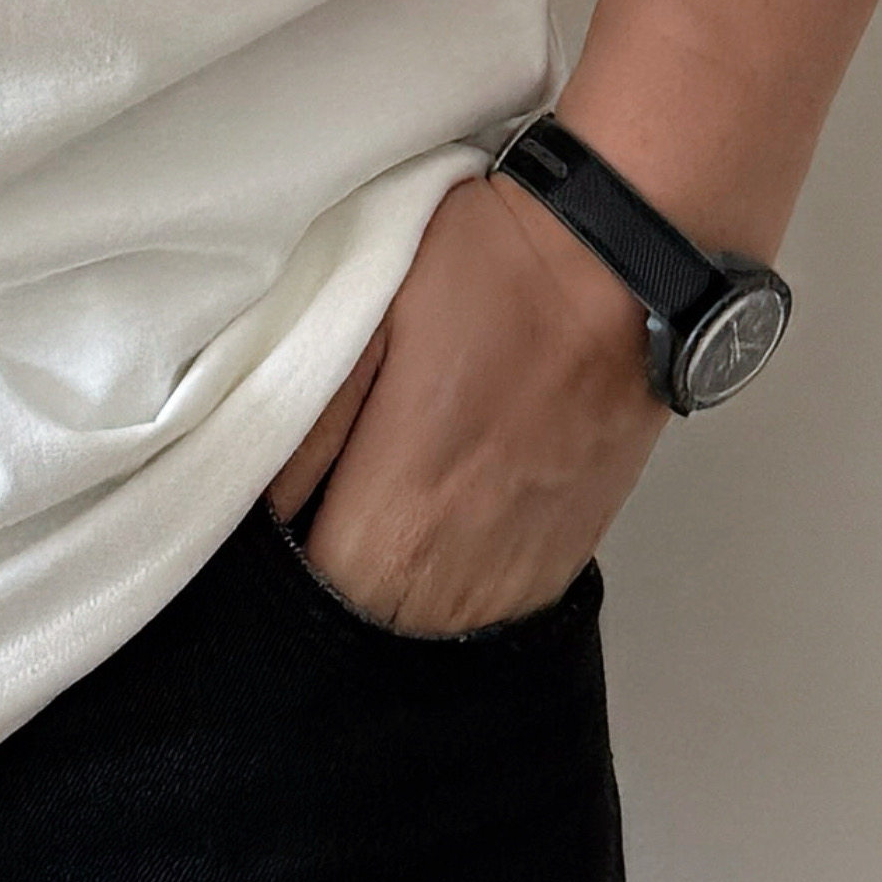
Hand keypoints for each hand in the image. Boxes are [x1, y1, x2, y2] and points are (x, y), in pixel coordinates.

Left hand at [261, 168, 671, 633]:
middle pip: (370, 622)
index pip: (313, 594)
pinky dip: (459, 575)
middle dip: (339, 573)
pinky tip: (451, 509)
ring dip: (400, 580)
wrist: (621, 257)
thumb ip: (306, 429)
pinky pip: (492, 605)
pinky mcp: (568, 557)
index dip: (283, 557)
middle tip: (333, 494)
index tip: (282, 510)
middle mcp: (466, 569)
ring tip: (394, 498)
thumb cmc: (488, 272)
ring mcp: (526, 571)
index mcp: (402, 513)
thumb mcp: (365, 321)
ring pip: (432, 623)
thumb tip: (259, 503)